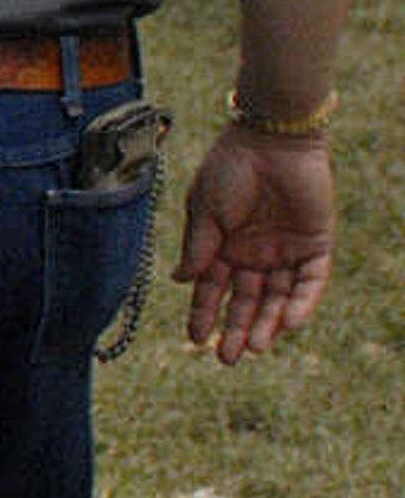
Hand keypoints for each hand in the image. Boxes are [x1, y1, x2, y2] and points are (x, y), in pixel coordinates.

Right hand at [173, 127, 335, 363]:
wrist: (270, 139)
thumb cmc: (230, 168)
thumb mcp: (204, 210)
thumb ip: (198, 247)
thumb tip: (182, 283)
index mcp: (223, 246)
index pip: (213, 289)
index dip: (204, 314)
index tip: (195, 340)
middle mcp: (254, 254)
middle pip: (246, 300)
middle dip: (236, 329)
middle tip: (228, 359)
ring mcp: (286, 251)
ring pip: (278, 298)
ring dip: (267, 323)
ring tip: (254, 347)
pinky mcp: (315, 244)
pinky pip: (311, 281)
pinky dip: (301, 302)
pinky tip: (287, 322)